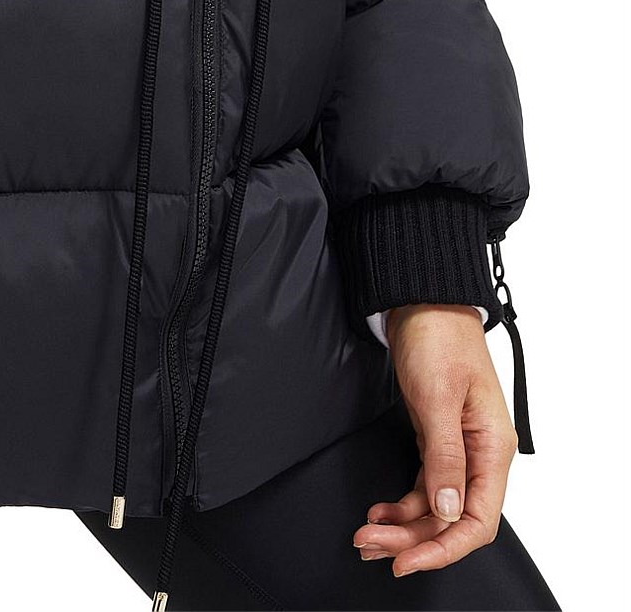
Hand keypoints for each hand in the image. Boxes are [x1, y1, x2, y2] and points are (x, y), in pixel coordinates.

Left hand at [352, 302, 517, 576]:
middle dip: (413, 539)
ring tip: (368, 534)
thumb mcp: (438, 397)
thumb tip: (449, 510)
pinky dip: (402, 502)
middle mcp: (480, 453)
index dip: (444, 548)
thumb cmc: (438, 337)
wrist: (421, 300)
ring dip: (403, 524)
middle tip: (371, 544)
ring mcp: (458, 447)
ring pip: (436, 506)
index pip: (477, 519)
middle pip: (453, 519)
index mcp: (492, 447)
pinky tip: (380, 510)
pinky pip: (425, 484)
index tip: (408, 560)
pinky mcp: (436, 437)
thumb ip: (444, 456)